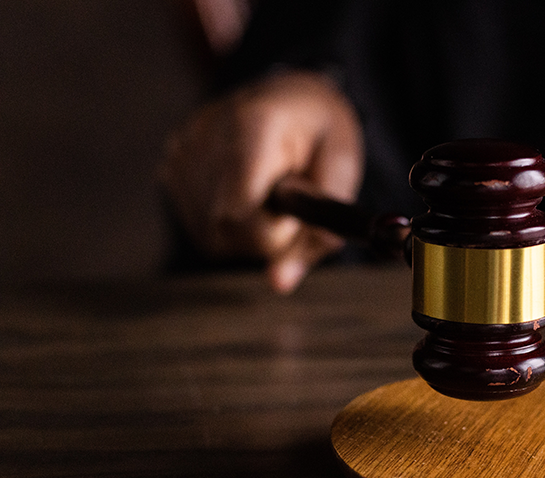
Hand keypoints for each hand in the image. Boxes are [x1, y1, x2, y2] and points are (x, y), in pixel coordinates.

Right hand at [159, 70, 364, 292]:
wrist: (291, 95)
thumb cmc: (321, 133)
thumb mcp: (342, 172)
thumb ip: (318, 230)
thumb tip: (279, 284)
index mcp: (254, 124)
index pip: (239, 212)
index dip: (271, 234)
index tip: (295, 218)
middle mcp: (206, 133)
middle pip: (223, 229)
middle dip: (265, 237)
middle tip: (289, 206)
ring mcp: (182, 149)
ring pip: (210, 235)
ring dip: (248, 234)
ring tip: (269, 195)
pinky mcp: (170, 165)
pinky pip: (200, 226)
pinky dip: (228, 225)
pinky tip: (246, 195)